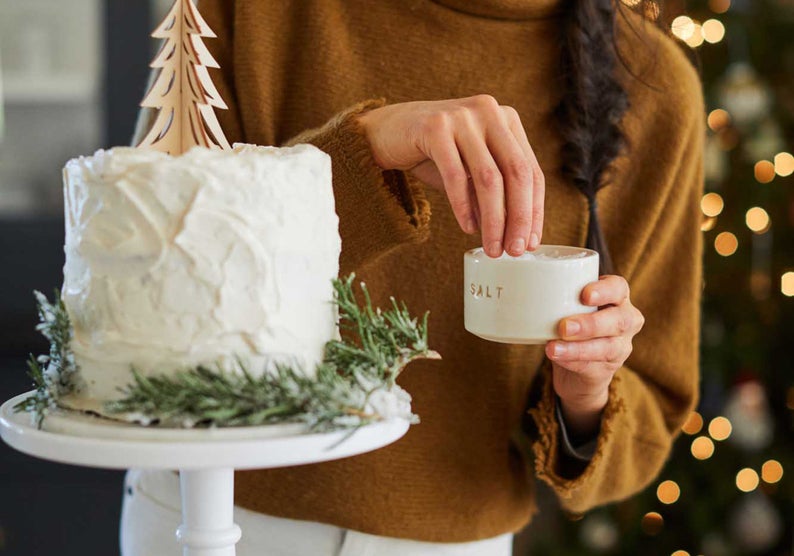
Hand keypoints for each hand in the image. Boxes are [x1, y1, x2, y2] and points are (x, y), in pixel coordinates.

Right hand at [357, 95, 544, 257]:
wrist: (384, 133)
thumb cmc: (432, 155)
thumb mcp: (470, 175)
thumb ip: (493, 196)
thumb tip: (517, 236)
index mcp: (507, 119)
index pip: (531, 170)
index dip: (535, 210)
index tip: (531, 242)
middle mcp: (489, 111)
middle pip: (516, 173)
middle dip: (519, 218)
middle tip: (514, 251)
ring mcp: (462, 116)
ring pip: (489, 177)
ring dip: (493, 219)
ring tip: (492, 247)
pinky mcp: (434, 126)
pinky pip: (455, 175)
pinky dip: (464, 206)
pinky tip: (468, 227)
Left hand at [545, 275, 644, 439]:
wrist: (576, 372)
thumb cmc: (572, 327)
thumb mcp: (567, 308)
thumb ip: (556, 298)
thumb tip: (519, 281)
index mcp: (617, 299)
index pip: (619, 288)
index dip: (605, 290)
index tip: (584, 295)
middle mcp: (625, 321)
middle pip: (619, 320)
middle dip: (591, 324)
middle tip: (564, 326)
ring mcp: (620, 348)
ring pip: (607, 347)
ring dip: (577, 348)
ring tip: (553, 347)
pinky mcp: (607, 370)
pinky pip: (592, 366)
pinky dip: (572, 361)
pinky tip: (556, 357)